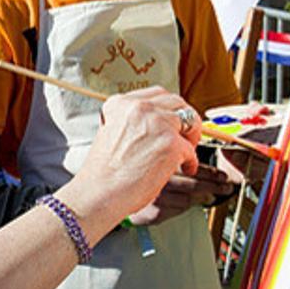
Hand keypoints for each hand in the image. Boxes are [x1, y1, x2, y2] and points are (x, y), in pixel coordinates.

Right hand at [65, 87, 199, 228]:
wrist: (98, 194)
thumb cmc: (102, 173)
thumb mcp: (111, 133)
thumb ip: (133, 123)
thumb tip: (158, 126)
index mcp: (121, 104)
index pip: (156, 94)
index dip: (168, 109)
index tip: (171, 121)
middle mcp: (139, 108)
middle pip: (176, 102)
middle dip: (184, 119)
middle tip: (185, 135)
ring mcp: (157, 124)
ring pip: (189, 120)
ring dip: (191, 136)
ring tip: (187, 151)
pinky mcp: (170, 145)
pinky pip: (191, 149)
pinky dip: (191, 161)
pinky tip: (185, 168)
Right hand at [127, 164, 235, 225]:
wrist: (113, 193)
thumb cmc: (140, 175)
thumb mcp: (157, 162)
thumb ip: (178, 162)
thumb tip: (206, 170)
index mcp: (162, 160)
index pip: (194, 166)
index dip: (213, 172)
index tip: (224, 177)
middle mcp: (158, 176)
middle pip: (195, 182)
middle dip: (215, 185)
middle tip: (227, 187)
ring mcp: (155, 195)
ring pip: (189, 198)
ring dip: (205, 197)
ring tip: (214, 196)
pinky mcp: (153, 211)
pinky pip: (178, 209)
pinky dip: (187, 206)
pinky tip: (193, 203)